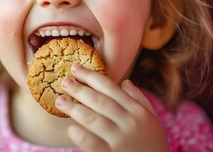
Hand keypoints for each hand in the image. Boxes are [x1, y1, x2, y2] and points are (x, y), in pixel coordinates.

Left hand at [55, 65, 169, 151]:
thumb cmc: (152, 144)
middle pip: (99, 101)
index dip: (91, 77)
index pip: (110, 88)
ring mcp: (120, 141)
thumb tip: (124, 82)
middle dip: (79, 89)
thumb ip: (139, 100)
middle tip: (64, 81)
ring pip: (92, 119)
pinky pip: (91, 143)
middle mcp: (129, 123)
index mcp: (137, 111)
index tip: (76, 69)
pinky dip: (79, 134)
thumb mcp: (152, 120)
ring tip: (60, 101)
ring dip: (73, 108)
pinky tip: (71, 128)